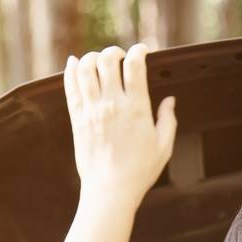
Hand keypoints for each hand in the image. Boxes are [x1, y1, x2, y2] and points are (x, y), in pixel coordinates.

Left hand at [64, 44, 177, 211]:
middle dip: (114, 52)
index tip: (142, 51)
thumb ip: (168, 120)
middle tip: (119, 58)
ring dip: (92, 57)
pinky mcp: (78, 119)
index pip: (135, 66)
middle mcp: (112, 104)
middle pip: (107, 60)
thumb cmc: (140, 171)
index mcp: (137, 109)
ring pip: (86, 68)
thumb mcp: (163, 146)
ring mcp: (92, 110)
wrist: (110, 190)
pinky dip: (71, 70)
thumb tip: (170, 100)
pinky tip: (75, 63)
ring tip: (99, 61)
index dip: (139, 51)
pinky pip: (70, 87)